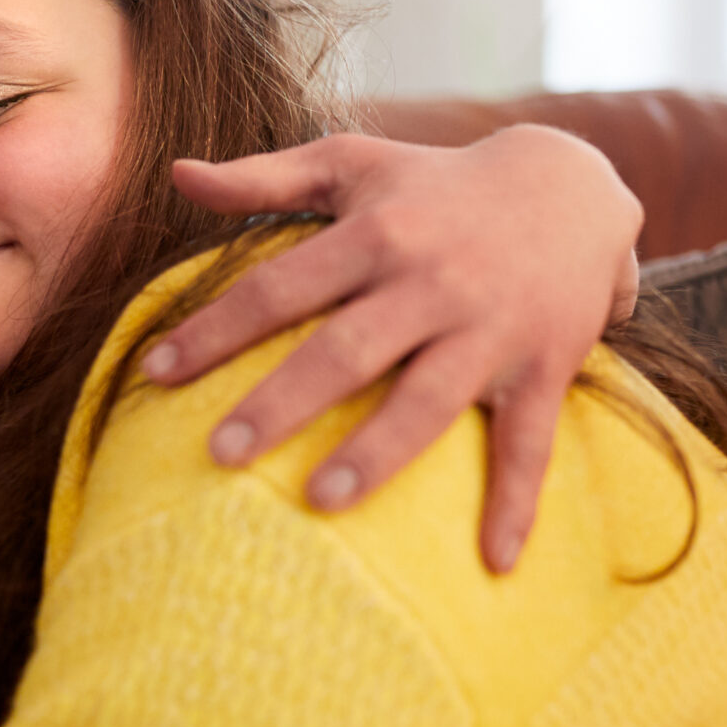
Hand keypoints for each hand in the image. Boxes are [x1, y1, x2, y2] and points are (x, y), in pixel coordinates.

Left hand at [141, 127, 641, 572]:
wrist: (571, 185)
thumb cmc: (435, 183)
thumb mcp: (351, 163)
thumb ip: (262, 177)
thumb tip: (177, 175)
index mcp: (375, 236)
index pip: (279, 287)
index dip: (215, 329)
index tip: (155, 371)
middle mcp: (430, 283)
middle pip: (346, 349)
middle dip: (282, 400)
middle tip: (219, 452)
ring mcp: (489, 330)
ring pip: (428, 400)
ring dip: (377, 453)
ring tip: (319, 500)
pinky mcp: (543, 367)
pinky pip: (531, 442)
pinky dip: (518, 503)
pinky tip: (494, 562)